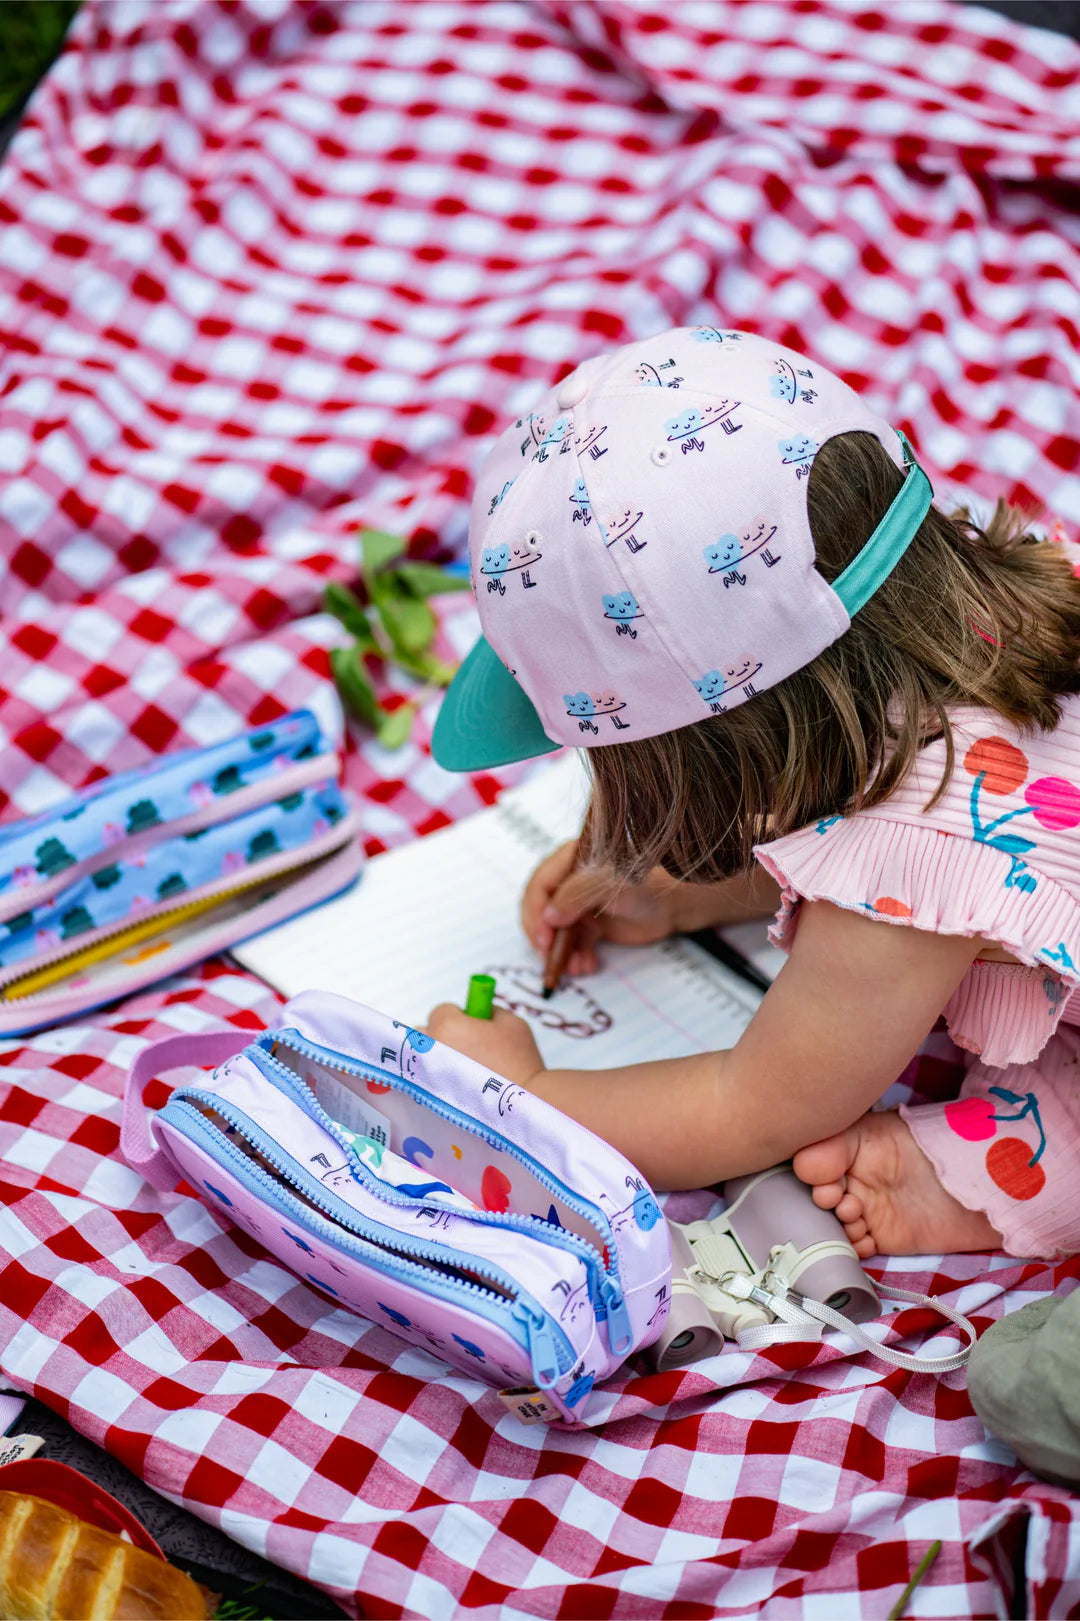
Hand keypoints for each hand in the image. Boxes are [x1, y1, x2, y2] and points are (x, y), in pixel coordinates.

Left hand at [425, 1004, 545, 1086]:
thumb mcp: (513, 1023)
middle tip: (465, 1049)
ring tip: (460, 1071)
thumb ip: (491, 1011)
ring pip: (420, 1058)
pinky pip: (424, 1081)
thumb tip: (480, 1012)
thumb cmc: (519, 1062)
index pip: (442, 1011)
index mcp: (448, 1024)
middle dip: (442, 1036)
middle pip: (424, 1033)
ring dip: (435, 1058)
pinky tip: (457, 1087)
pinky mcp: (427, 1097)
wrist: (522, 1104)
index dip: (460, 1017)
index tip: (472, 1027)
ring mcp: (425, 1073)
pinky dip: (435, 1081)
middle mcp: (429, 1046)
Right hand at [521, 839, 683, 974]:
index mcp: (570, 861)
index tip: (543, 937)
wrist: (677, 902)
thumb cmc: (648, 881)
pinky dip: (575, 957)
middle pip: (543, 911)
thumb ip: (576, 895)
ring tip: (575, 968)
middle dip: (545, 937)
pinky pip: (573, 944)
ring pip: (556, 932)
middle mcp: (570, 882)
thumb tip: (548, 918)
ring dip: (560, 953)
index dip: (536, 912)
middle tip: (550, 956)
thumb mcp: (608, 883)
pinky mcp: (591, 925)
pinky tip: (586, 966)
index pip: (540, 886)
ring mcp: (580, 905)